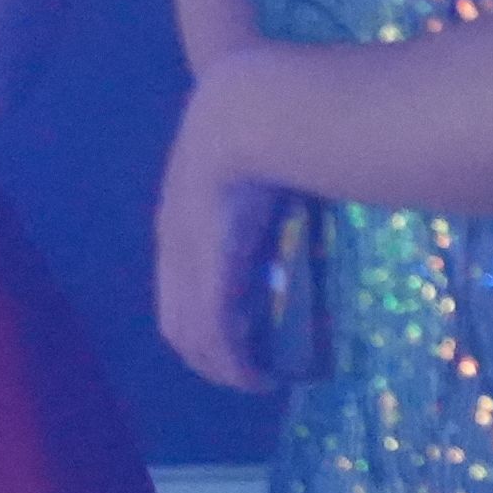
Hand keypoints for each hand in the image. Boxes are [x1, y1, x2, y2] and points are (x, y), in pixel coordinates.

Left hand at [150, 81, 295, 394]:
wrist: (246, 113)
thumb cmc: (262, 122)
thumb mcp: (262, 154)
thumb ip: (279, 168)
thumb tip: (317, 164)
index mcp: (181, 215)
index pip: (177, 280)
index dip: (202, 310)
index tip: (240, 328)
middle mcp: (175, 243)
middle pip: (175, 316)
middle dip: (209, 351)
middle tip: (250, 368)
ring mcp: (187, 260)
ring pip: (190, 334)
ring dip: (222, 365)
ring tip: (255, 379)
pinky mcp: (209, 272)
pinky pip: (212, 332)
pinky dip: (231, 363)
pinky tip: (255, 376)